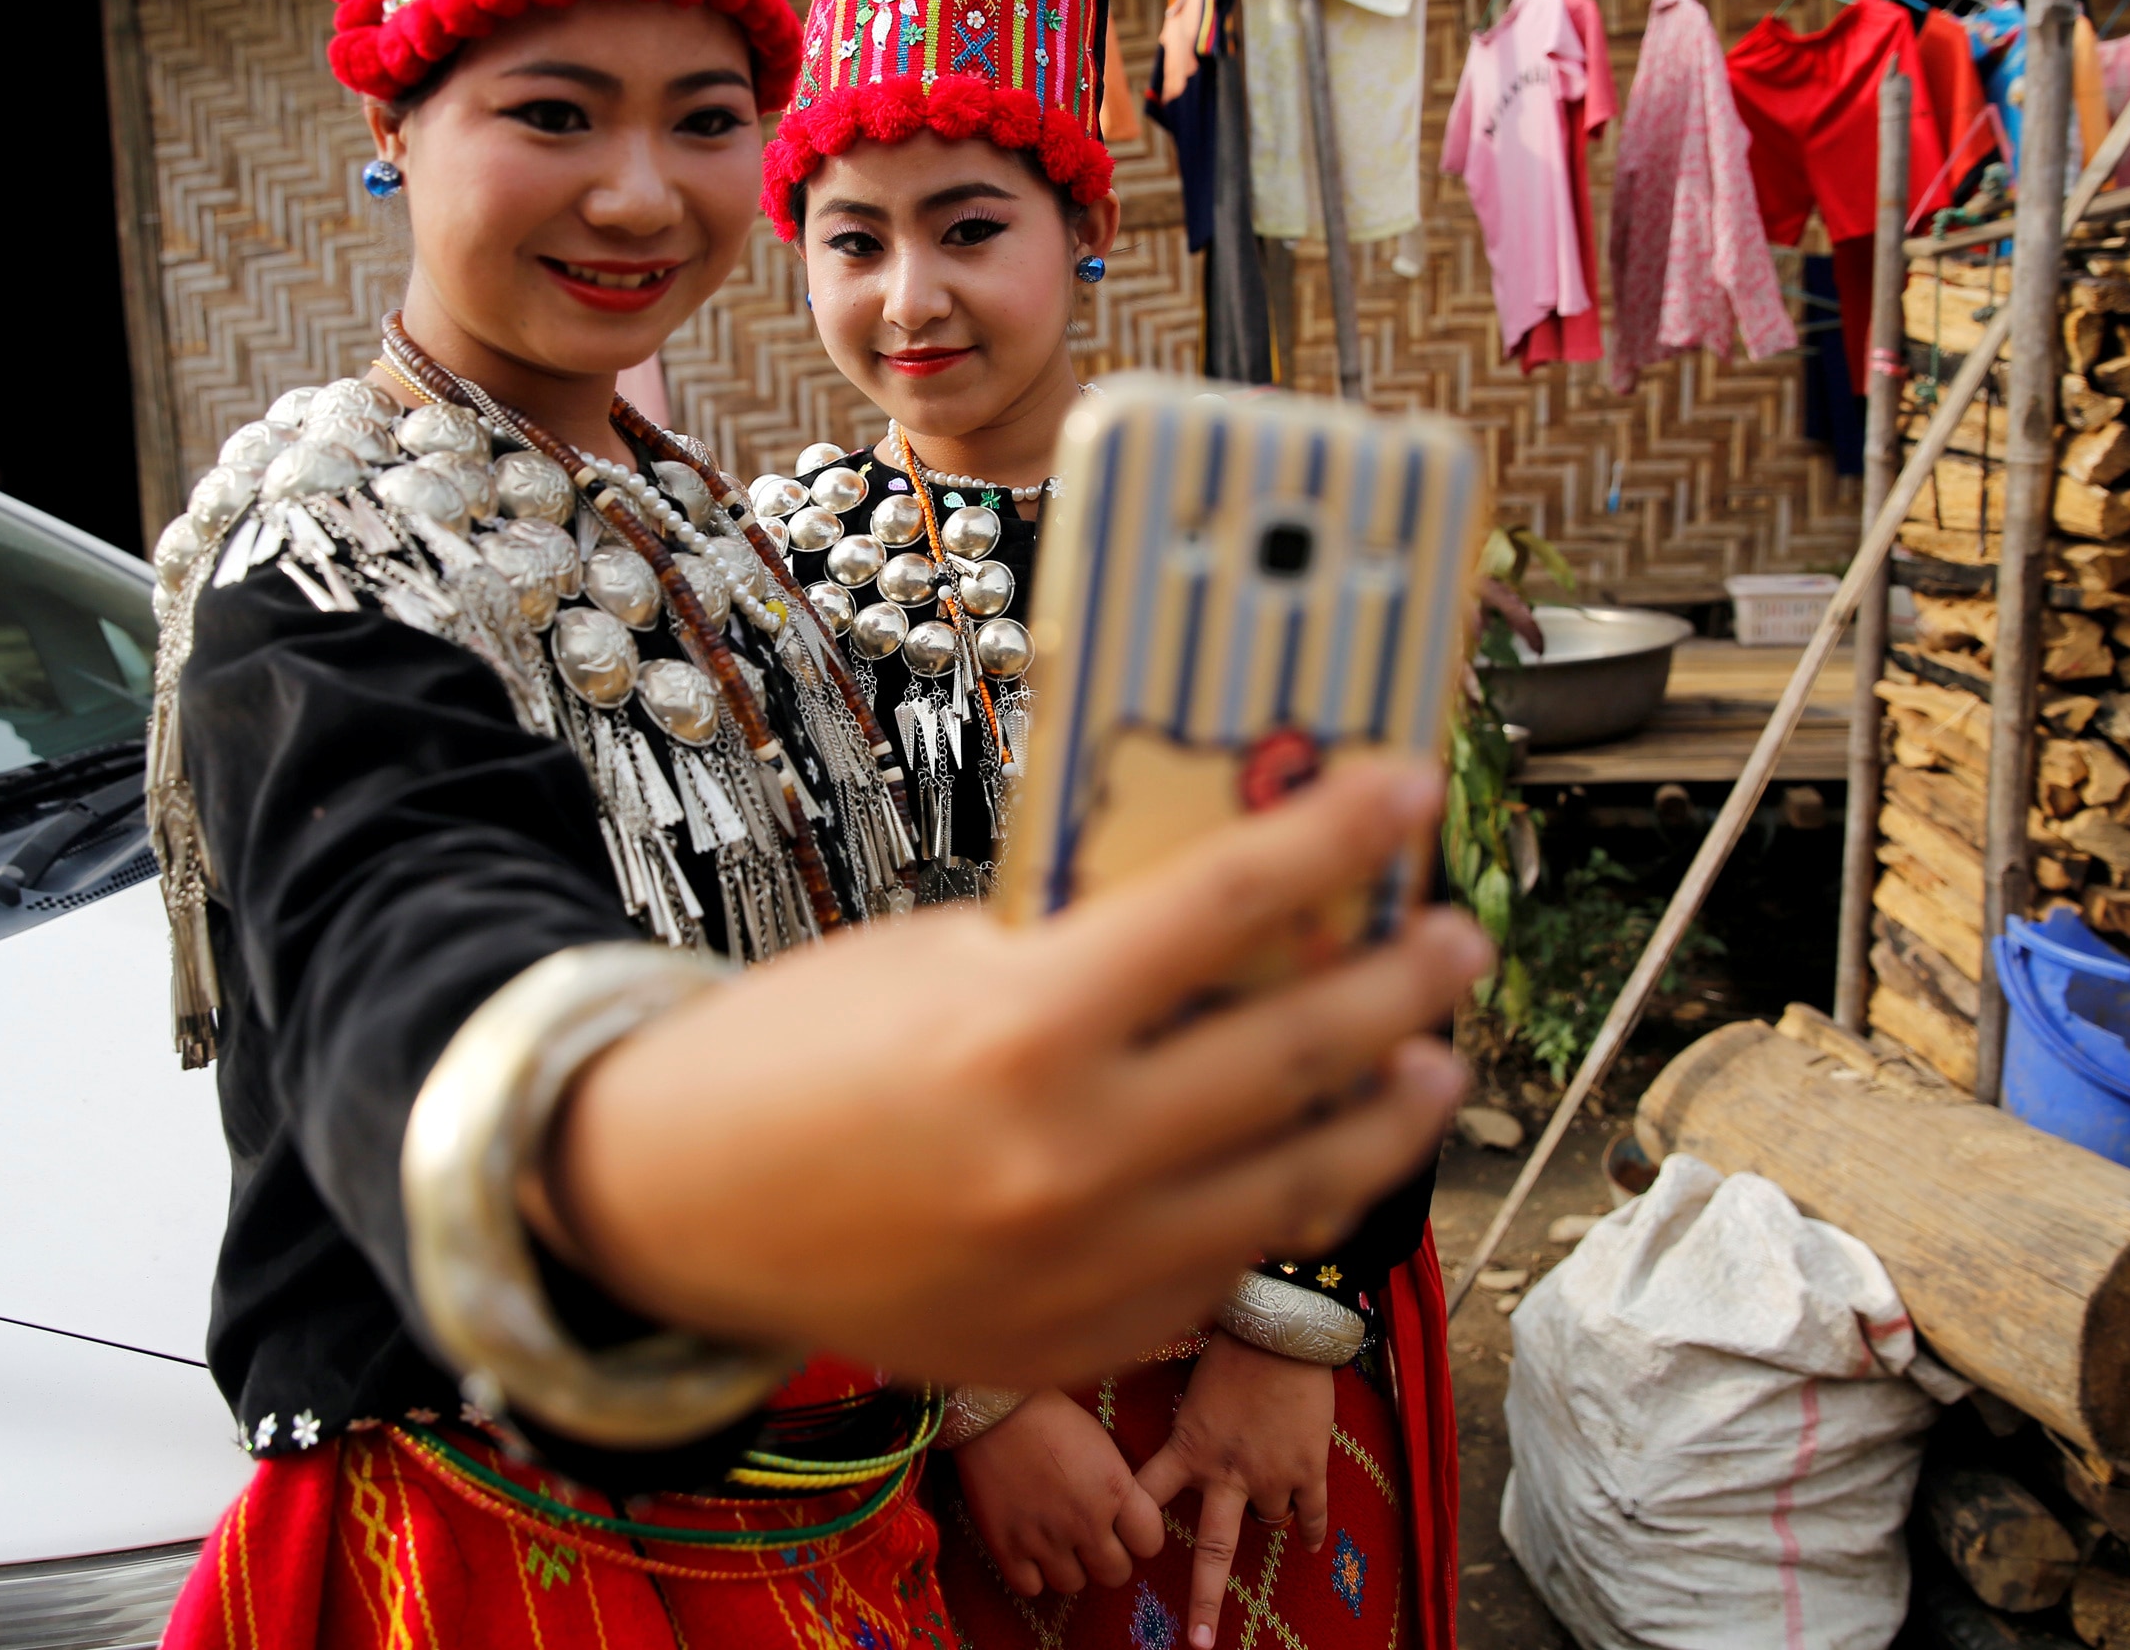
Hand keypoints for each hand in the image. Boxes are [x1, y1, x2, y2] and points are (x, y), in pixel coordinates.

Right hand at [549, 757, 1478, 1388]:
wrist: (676, 1210)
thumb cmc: (793, 1053)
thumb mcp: (938, 953)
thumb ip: (1079, 942)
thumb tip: (1226, 904)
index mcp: (1024, 1028)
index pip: (1230, 906)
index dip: (1336, 835)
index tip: (1405, 786)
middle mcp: (1074, 1158)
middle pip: (1301, 1053)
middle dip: (1402, 985)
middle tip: (1453, 941)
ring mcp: (1089, 1269)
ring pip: (1300, 1184)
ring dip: (1382, 1116)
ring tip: (1427, 1068)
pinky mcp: (1084, 1344)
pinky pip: (1224, 1268)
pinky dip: (1276, 1206)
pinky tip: (1302, 1161)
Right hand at [952, 1389, 1164, 1597]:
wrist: (992, 1410)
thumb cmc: (1049, 1415)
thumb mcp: (1100, 1445)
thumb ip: (1117, 1486)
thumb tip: (1121, 1515)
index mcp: (1115, 1490)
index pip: (1150, 1544)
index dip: (1139, 1537)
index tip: (1125, 1527)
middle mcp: (1086, 1522)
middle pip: (1116, 1574)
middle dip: (1107, 1559)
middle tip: (1090, 1540)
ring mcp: (1045, 1539)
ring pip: (1073, 1585)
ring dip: (1068, 1567)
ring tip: (1055, 1542)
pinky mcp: (1007, 1547)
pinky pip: (1031, 1588)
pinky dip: (1031, 1575)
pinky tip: (1028, 1551)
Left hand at [1134, 1333, 1335, 1649]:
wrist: (1283, 1328)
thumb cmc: (1230, 1348)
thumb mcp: (1191, 1389)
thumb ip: (1185, 1426)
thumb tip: (1174, 1433)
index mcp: (1188, 1448)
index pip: (1147, 1495)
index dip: (1127, 1523)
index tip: (1113, 1553)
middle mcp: (1226, 1473)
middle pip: (1212, 1552)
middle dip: (1203, 1600)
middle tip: (1195, 1642)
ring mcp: (1270, 1476)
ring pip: (1269, 1524)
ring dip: (1266, 1517)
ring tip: (1265, 1496)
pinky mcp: (1308, 1468)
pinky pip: (1310, 1516)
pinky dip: (1310, 1532)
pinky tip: (1309, 1546)